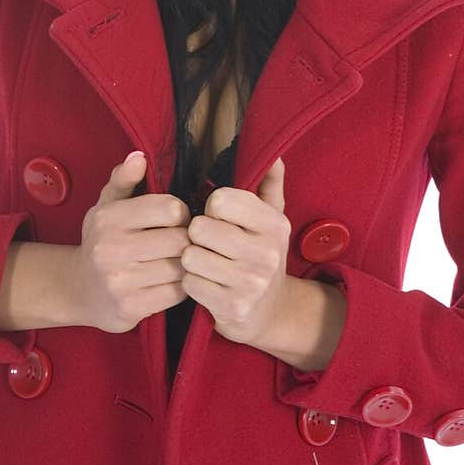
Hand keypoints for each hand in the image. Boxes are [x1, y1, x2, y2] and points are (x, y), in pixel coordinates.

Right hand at [74, 151, 190, 332]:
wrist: (77, 290)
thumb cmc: (102, 241)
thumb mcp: (106, 206)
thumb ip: (123, 179)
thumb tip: (139, 157)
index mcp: (109, 218)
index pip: (171, 209)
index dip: (181, 213)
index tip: (175, 220)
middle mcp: (111, 249)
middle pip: (179, 240)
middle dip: (186, 240)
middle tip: (181, 243)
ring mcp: (120, 281)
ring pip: (180, 268)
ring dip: (185, 265)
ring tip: (177, 261)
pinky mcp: (130, 308)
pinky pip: (176, 293)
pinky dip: (180, 287)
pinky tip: (170, 281)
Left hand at [180, 156, 291, 347]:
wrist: (270, 312)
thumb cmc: (260, 254)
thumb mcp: (271, 219)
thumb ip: (269, 183)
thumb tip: (275, 152)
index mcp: (274, 224)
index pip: (220, 200)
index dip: (211, 208)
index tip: (220, 218)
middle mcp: (266, 253)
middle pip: (201, 228)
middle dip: (197, 235)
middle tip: (208, 243)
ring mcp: (250, 283)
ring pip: (191, 256)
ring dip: (191, 260)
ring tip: (205, 263)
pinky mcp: (232, 307)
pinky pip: (189, 283)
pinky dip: (191, 283)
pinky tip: (205, 283)